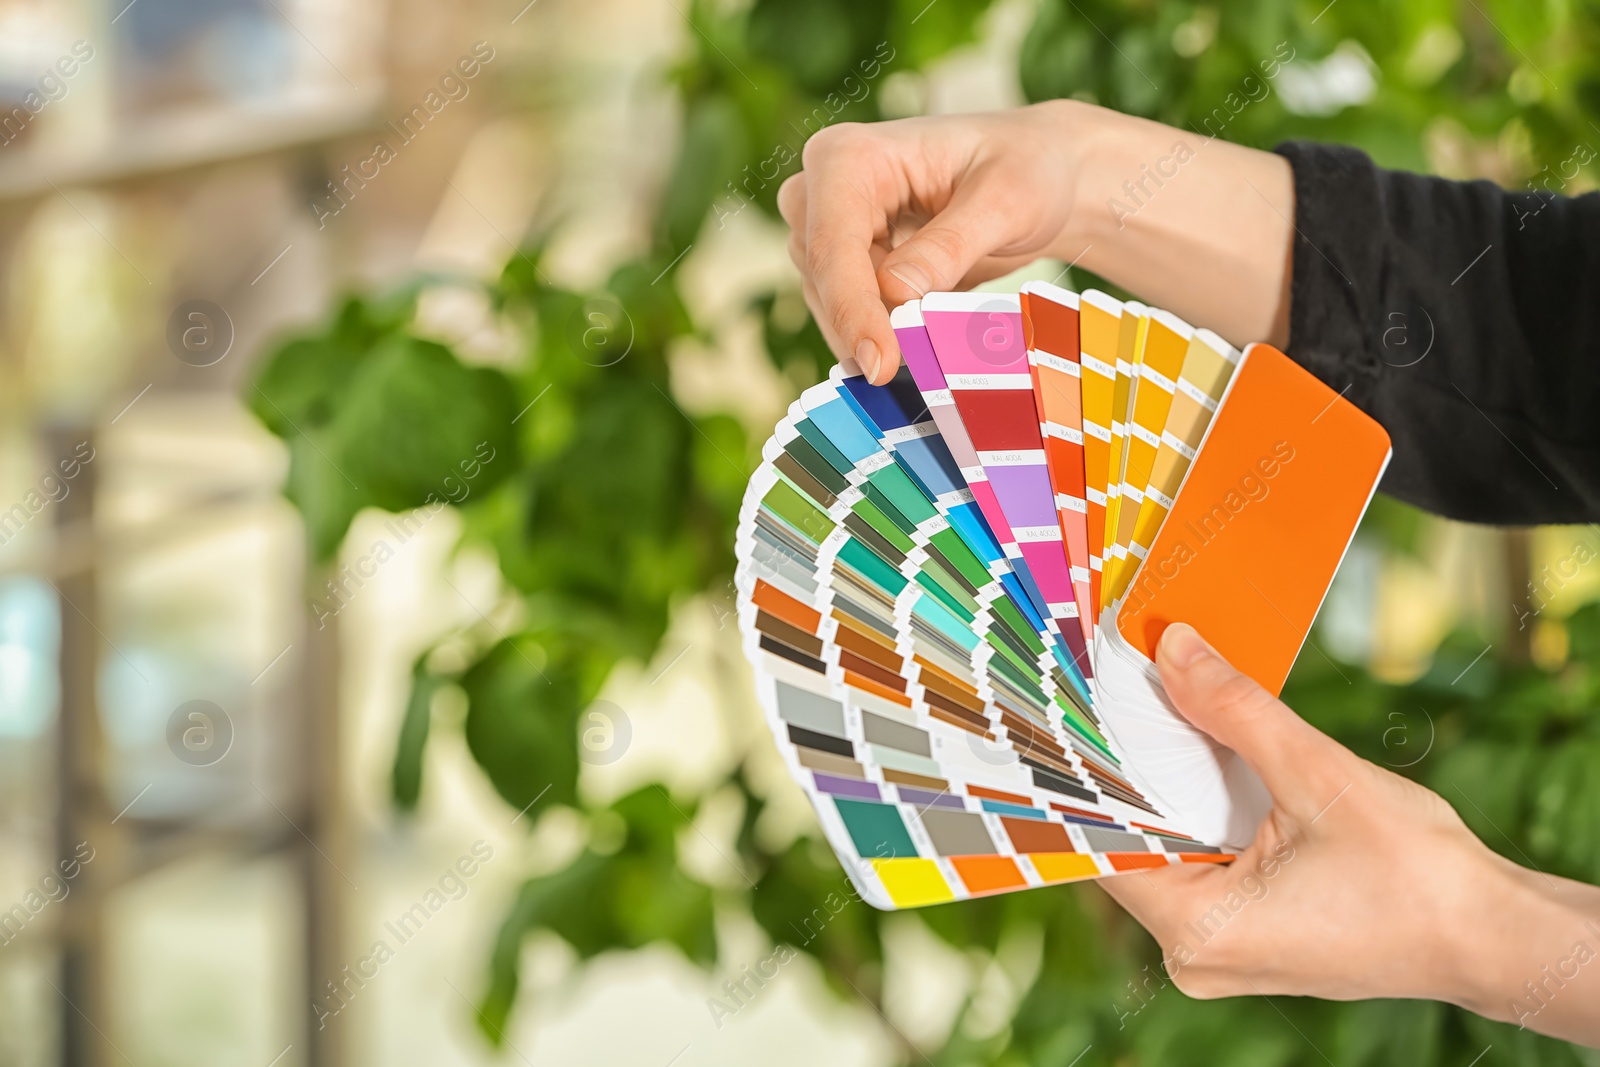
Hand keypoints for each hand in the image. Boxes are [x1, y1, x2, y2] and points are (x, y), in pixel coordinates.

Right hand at [777, 103, 1087, 381]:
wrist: (1038, 174)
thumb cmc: (1025, 167)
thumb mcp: (1005, 202)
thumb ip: (950, 245)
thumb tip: (896, 292)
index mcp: (852, 156)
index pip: (832, 243)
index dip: (852, 309)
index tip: (881, 363)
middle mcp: (826, 188)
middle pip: (822, 276)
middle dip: (864, 325)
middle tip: (919, 364)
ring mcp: (831, 227)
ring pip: (830, 301)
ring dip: (878, 330)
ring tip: (938, 339)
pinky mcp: (847, 262)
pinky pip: (848, 312)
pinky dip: (884, 332)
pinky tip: (925, 338)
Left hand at [1100, 623, 1599, 1045]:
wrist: (1491, 935)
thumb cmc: (1416, 874)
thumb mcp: (1317, 773)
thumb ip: (1234, 709)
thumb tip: (1174, 648)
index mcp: (1197, 930)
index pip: (1102, 840)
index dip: (1085, 770)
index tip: (1074, 705)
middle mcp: (1195, 952)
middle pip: (1131, 842)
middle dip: (1131, 767)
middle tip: (1116, 689)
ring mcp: (1220, 948)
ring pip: (1165, 848)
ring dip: (1168, 785)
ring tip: (1156, 708)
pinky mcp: (1245, 934)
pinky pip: (1199, 863)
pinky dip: (1200, 811)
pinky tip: (1203, 754)